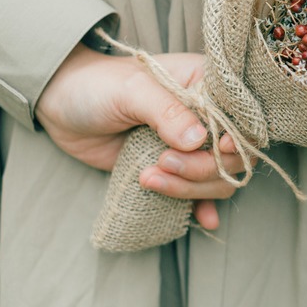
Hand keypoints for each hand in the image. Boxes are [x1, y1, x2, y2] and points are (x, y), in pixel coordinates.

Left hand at [35, 43, 248, 230]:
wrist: (64, 105)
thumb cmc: (100, 86)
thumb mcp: (133, 90)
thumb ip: (167, 112)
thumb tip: (197, 141)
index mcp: (207, 86)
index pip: (242, 114)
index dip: (239, 135)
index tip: (220, 148)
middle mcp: (208, 117)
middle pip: (234, 154)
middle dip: (203, 167)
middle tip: (163, 163)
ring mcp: (192, 147)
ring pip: (219, 178)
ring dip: (192, 188)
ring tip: (149, 179)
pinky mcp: (175, 170)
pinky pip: (201, 194)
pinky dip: (203, 208)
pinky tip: (204, 220)